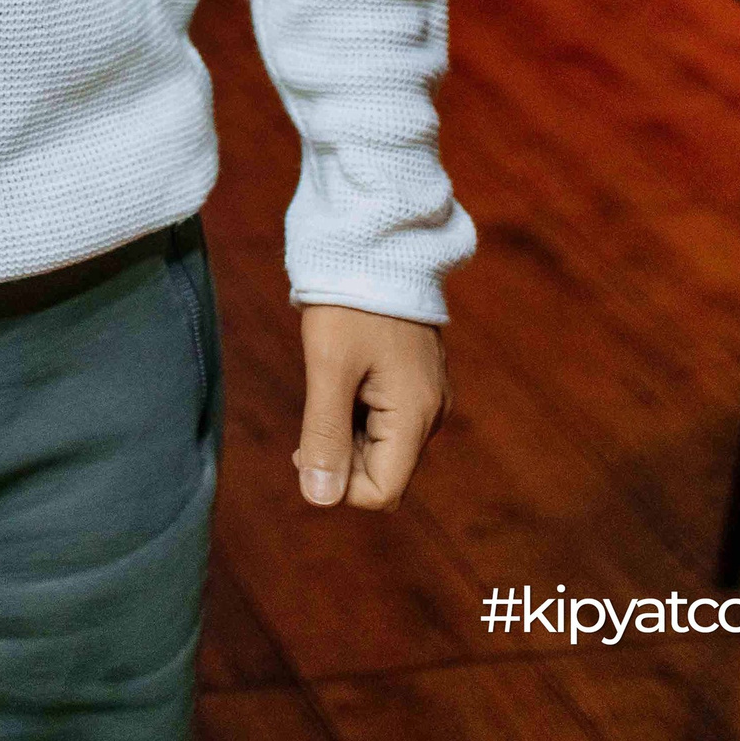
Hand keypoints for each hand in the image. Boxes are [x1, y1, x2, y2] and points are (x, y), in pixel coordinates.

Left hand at [293, 305, 450, 509]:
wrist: (374, 241)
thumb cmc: (349, 302)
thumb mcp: (328, 367)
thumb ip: (325, 435)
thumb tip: (320, 499)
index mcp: (416, 415)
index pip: (382, 491)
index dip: (340, 484)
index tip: (308, 443)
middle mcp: (431, 412)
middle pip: (384, 471)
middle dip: (342, 459)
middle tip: (312, 414)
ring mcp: (428, 394)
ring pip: (383, 446)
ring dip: (348, 434)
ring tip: (327, 387)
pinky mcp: (418, 378)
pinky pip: (388, 418)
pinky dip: (359, 413)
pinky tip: (343, 379)